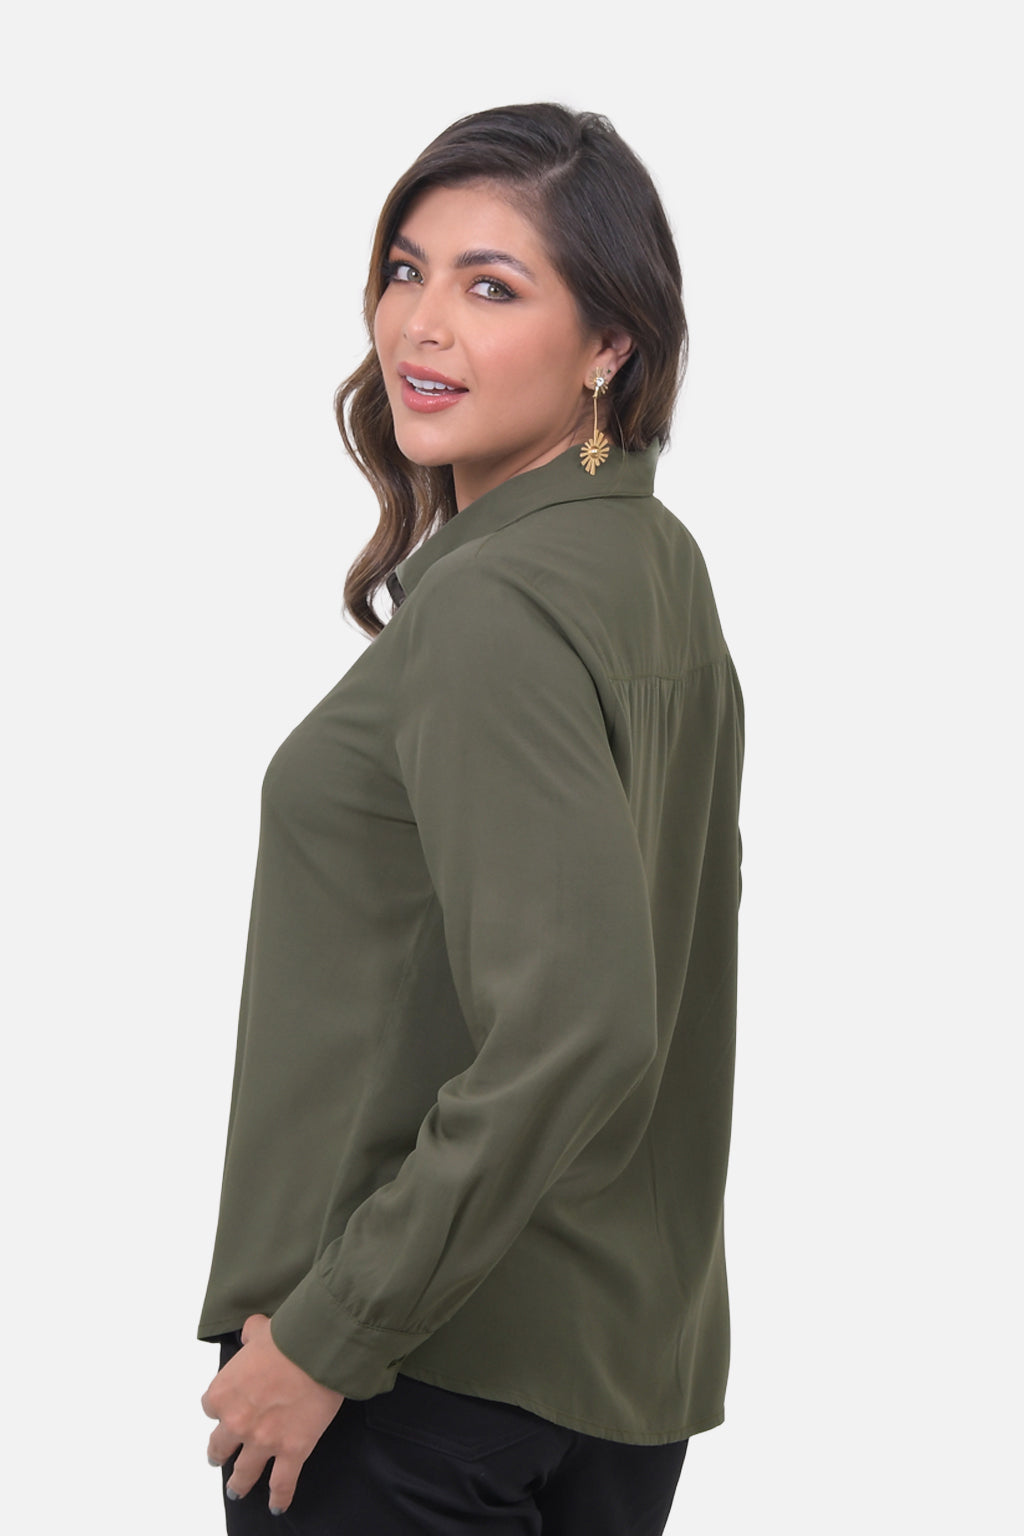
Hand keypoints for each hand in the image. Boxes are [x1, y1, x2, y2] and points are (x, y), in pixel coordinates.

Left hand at [202, 1313, 344, 1514]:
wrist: (315, 1350)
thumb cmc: (287, 1336)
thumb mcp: (259, 1329)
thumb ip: (250, 1335)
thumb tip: (251, 1334)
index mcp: (223, 1393)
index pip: (211, 1406)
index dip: (222, 1406)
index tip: (229, 1406)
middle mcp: (236, 1422)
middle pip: (220, 1445)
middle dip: (221, 1451)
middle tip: (222, 1455)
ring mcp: (263, 1441)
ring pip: (244, 1473)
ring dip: (239, 1482)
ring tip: (237, 1488)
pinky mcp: (292, 1451)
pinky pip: (282, 1484)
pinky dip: (279, 1498)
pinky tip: (276, 1506)